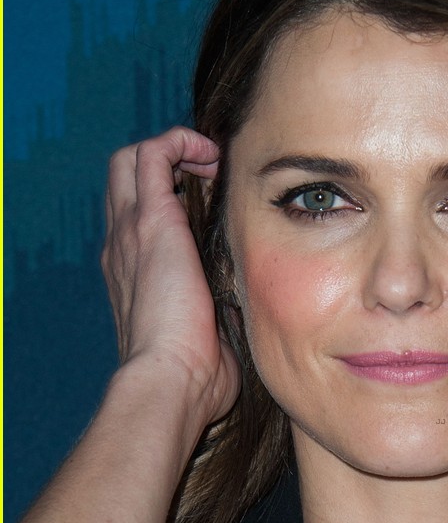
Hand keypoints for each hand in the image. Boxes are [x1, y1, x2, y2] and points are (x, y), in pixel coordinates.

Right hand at [102, 126, 240, 426]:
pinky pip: (151, 153)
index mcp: (135, 278)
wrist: (171, 380)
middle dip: (166, 164)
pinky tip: (211, 155)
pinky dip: (178, 141)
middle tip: (209, 175)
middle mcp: (123, 249)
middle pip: (124, 181)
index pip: (138, 220)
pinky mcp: (150, 220)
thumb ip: (223, 324)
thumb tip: (250, 322)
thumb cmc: (193, 378)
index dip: (169, 200)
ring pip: (130, 160)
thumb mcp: (210, 343)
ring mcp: (131, 232)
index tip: (210, 204)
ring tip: (210, 162)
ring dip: (171, 149)